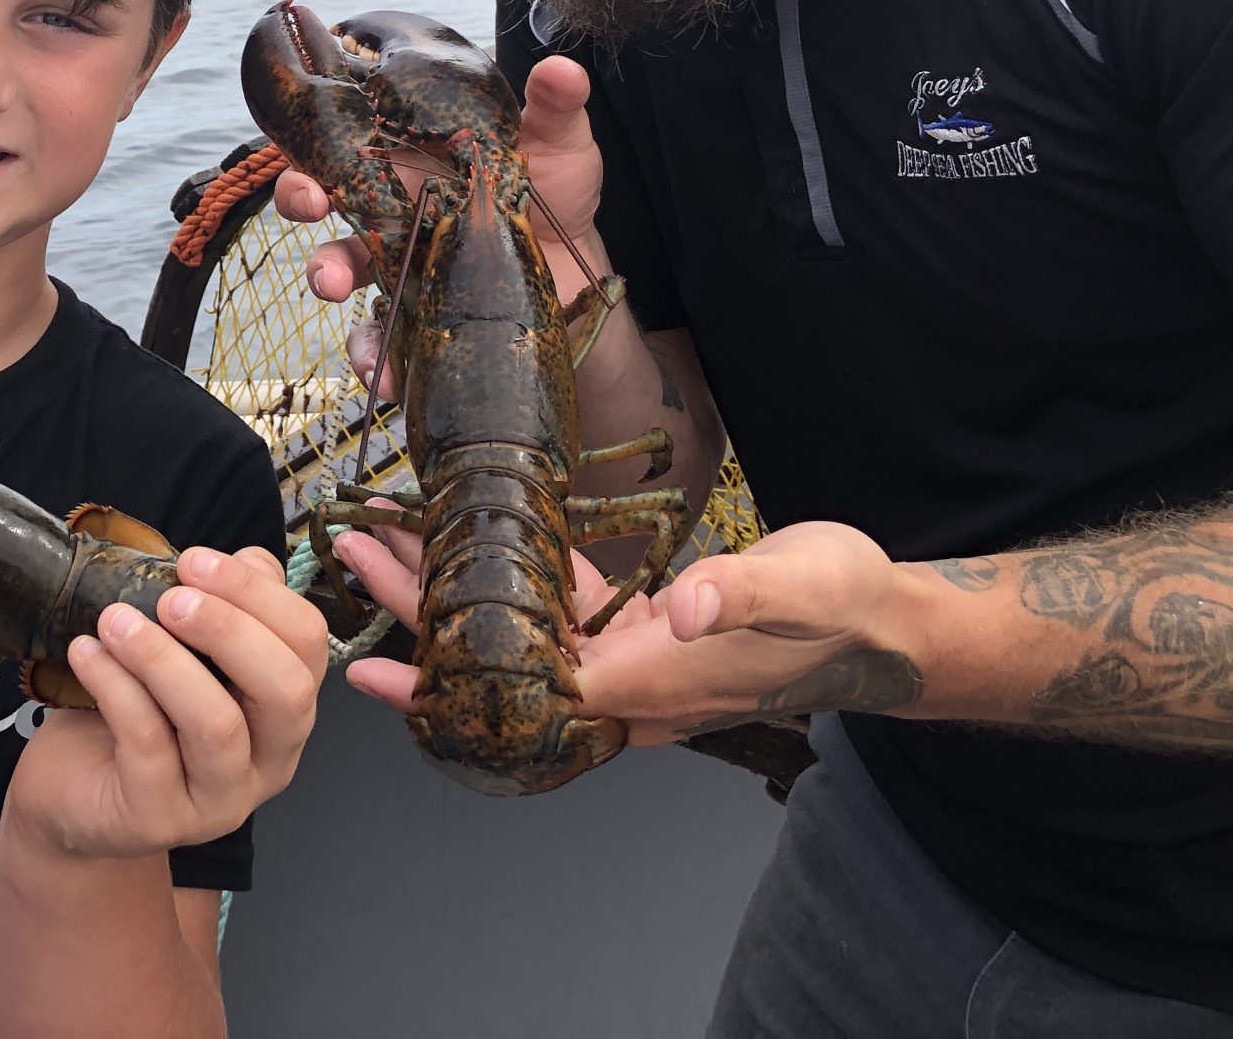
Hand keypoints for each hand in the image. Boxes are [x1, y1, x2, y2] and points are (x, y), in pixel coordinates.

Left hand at [1, 547, 327, 863]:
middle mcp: (271, 759)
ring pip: (217, 724)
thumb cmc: (139, 708)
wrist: (75, 789)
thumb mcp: (186, 649)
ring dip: (163, 659)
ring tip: (115, 621)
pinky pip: (149, 745)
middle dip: (229, 630)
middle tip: (170, 598)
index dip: (258, 593)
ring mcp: (221, 799)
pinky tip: (86, 653)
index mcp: (286, 708)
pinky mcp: (161, 818)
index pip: (308, 644)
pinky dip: (116, 687)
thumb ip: (226, 605)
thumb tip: (247, 560)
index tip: (194, 561)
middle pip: (286, 690)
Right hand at [275, 55, 613, 362]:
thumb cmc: (557, 194)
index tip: (311, 135)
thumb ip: (555, 108)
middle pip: (323, 193)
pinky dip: (372, 356)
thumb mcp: (559, 146)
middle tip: (308, 205)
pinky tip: (384, 373)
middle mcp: (390, 203)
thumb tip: (561, 68)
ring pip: (337, 264)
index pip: (348, 133)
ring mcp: (395, 261)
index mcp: (412, 153)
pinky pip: (375, 338)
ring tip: (330, 287)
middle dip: (300, 196)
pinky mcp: (409, 315)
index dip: (316, 135)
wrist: (577, 277)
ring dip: (324, 272)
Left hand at [331, 521, 915, 742]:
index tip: (376, 664)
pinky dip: (504, 577)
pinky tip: (464, 539)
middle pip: (499, 661)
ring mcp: (630, 660)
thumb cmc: (844, 603)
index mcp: (651, 685)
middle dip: (419, 617)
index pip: (522, 693)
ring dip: (451, 589)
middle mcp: (627, 686)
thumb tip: (683, 605)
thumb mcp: (801, 588)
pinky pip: (554, 609)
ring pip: (516, 632)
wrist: (881, 619)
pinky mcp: (640, 627)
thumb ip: (740, 597)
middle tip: (351, 563)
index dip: (445, 683)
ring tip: (385, 540)